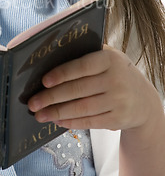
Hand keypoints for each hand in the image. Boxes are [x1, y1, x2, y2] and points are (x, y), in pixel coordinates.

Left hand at [28, 46, 161, 131]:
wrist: (143, 99)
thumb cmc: (115, 73)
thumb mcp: (108, 57)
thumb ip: (86, 53)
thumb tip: (52, 55)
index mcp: (110, 59)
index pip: (82, 66)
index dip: (62, 74)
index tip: (43, 81)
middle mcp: (116, 80)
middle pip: (78, 90)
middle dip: (51, 97)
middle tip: (33, 103)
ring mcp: (118, 101)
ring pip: (81, 108)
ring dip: (57, 113)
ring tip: (39, 115)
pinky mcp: (118, 119)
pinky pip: (90, 122)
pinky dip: (71, 122)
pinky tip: (57, 121)